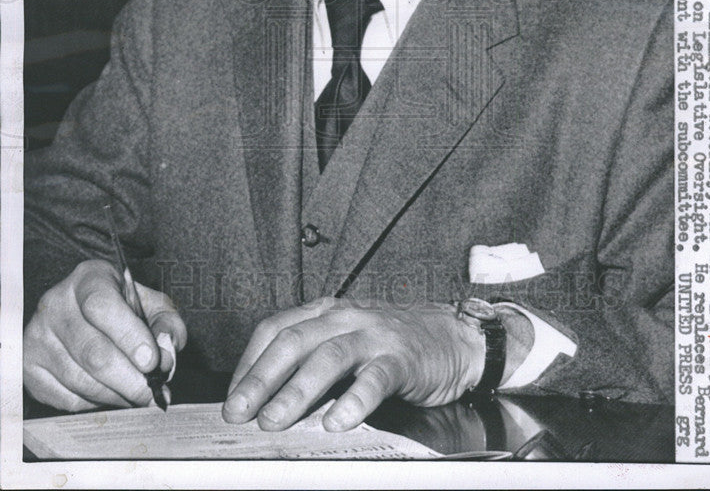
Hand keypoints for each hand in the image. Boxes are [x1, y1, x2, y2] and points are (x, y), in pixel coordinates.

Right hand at [24, 259, 186, 411]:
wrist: (80, 312)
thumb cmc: (121, 308)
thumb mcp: (150, 302)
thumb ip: (167, 323)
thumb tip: (167, 351)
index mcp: (88, 279)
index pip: (103, 307)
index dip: (130, 337)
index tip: (153, 362)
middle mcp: (56, 305)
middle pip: (93, 352)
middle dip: (130, 380)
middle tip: (153, 393)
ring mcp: (37, 338)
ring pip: (81, 380)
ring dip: (116, 395)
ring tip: (138, 397)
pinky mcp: (29, 369)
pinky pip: (66, 399)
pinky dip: (95, 404)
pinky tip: (112, 395)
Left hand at [222, 297, 485, 431]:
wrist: (454, 337)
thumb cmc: (393, 345)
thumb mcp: (347, 341)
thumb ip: (312, 358)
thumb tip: (265, 397)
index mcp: (327, 312)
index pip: (276, 329)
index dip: (249, 363)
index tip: (231, 398)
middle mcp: (345, 317)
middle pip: (294, 341)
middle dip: (261, 378)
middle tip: (238, 412)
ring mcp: (374, 335)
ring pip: (329, 356)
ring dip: (297, 390)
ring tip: (275, 420)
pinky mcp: (402, 358)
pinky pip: (375, 377)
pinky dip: (355, 399)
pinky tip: (338, 422)